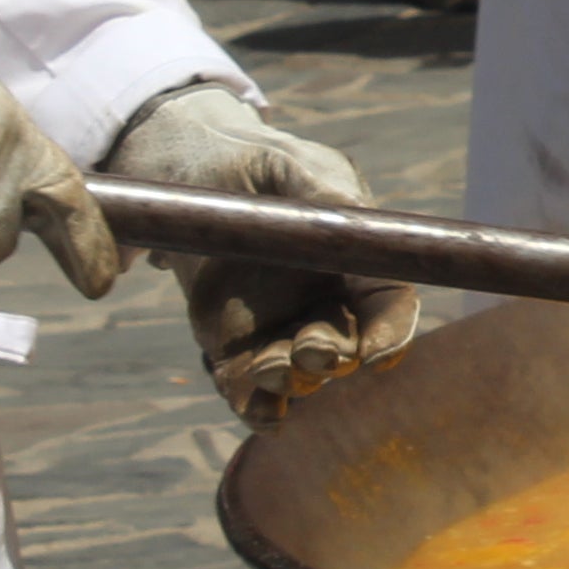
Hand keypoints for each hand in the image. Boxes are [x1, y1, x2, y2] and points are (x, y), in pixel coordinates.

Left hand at [103, 82, 422, 423]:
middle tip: (307, 350)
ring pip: (299, 375)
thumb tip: (352, 217)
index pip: (388, 305)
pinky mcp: (229, 348)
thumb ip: (316, 187)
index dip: (391, 333)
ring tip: (268, 369)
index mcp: (350, 259)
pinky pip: (249, 389)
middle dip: (333, 358)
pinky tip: (256, 407)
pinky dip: (256, 406)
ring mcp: (277, 329)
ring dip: (292, 382)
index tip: (375, 353)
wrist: (177, 173)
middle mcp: (322, 302)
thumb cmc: (243, 160)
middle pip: (345, 348)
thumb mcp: (282, 161)